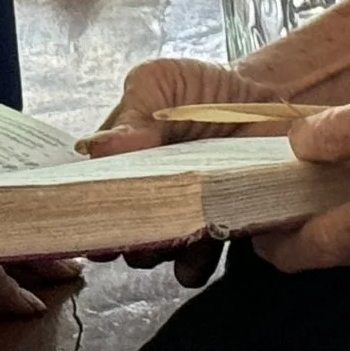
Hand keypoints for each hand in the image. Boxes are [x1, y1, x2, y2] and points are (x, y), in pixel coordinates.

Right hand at [82, 59, 296, 286]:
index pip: (86, 191)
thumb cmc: (202, 89)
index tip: (93, 207)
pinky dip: (192, 263)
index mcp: (116, 159)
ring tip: (178, 225)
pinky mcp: (211, 235)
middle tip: (145, 213)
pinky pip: (190, 267)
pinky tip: (203, 243)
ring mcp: (174, 218)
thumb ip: (132, 114)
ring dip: (156, 247)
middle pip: (113, 229)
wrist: (264, 100)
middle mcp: (138, 195)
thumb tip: (99, 149)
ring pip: (147, 254)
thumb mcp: (160, 82)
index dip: (85, 203)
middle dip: (122, 230)